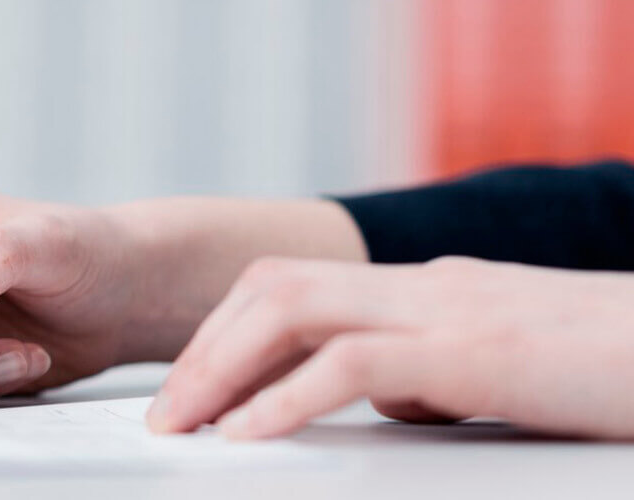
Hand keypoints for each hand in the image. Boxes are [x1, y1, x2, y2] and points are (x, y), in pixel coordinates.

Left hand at [148, 256, 633, 439]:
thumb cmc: (616, 371)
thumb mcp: (509, 376)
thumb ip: (438, 379)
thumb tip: (386, 408)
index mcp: (431, 293)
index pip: (298, 290)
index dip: (229, 336)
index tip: (190, 391)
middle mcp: (429, 289)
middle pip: (275, 289)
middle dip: (205, 350)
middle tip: (163, 414)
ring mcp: (452, 312)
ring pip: (294, 308)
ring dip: (222, 367)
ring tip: (183, 424)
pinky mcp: (479, 353)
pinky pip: (355, 363)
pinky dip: (286, 397)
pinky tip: (249, 435)